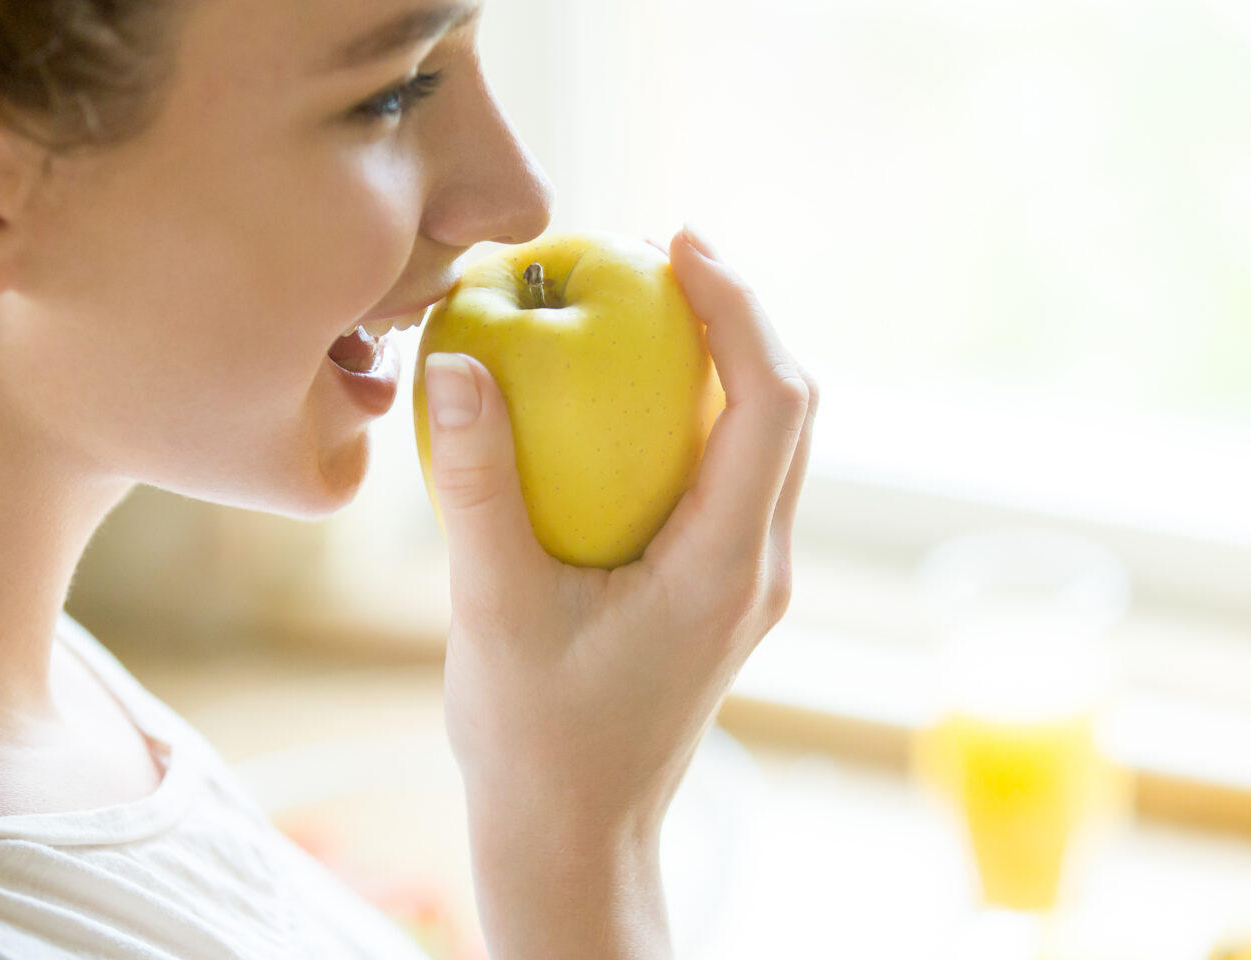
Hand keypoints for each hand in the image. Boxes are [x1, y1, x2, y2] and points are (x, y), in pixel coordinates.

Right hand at [423, 225, 817, 843]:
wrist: (575, 834)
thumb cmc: (535, 739)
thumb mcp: (492, 612)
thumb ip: (477, 490)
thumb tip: (457, 366)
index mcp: (724, 566)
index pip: (773, 403)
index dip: (741, 308)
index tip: (681, 241)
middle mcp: (758, 565)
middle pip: (792, 407)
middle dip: (741, 315)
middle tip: (663, 250)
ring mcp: (747, 580)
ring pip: (771, 439)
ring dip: (728, 360)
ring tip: (652, 299)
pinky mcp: (723, 588)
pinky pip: (733, 473)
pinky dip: (700, 412)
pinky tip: (630, 393)